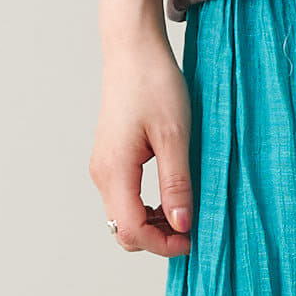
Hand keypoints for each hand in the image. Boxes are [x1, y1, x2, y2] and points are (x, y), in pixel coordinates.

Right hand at [90, 31, 194, 255]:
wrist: (132, 50)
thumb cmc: (154, 84)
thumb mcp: (176, 137)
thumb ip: (177, 184)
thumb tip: (182, 226)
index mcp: (115, 171)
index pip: (133, 231)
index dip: (163, 245)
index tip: (193, 238)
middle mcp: (102, 175)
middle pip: (124, 232)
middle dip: (158, 239)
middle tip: (192, 227)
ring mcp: (103, 168)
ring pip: (123, 218)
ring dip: (153, 225)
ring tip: (185, 210)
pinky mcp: (110, 161)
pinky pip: (124, 201)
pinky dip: (147, 209)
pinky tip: (171, 196)